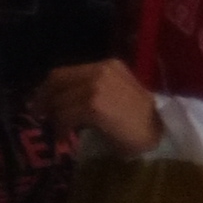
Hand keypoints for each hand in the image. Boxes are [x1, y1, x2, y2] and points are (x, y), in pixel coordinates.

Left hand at [41, 60, 161, 155]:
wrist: (162, 133)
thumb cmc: (141, 119)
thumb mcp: (119, 92)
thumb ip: (93, 88)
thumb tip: (60, 98)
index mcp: (109, 66)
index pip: (66, 72)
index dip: (48, 88)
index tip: (42, 102)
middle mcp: (102, 71)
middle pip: (57, 82)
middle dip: (45, 100)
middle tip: (40, 115)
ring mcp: (97, 87)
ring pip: (60, 101)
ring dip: (55, 118)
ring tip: (59, 131)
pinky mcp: (94, 105)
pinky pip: (65, 116)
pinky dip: (61, 128)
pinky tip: (65, 136)